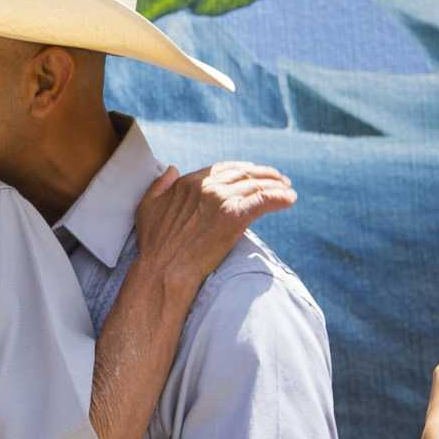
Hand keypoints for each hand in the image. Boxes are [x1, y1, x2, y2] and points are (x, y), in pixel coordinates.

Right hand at [133, 161, 295, 285]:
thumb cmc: (155, 245)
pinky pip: (264, 200)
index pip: (224, 169)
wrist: (164, 270)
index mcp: (189, 182)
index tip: (254, 173)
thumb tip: (172, 169)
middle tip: (279, 179)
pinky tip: (290, 199)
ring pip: (257, 185)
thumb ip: (160, 185)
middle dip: (264, 175)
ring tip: (288, 189)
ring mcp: (221, 200)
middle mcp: (207, 187)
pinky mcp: (234, 217)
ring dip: (277, 185)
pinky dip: (280, 198)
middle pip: (244, 174)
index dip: (243, 169)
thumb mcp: (148, 207)